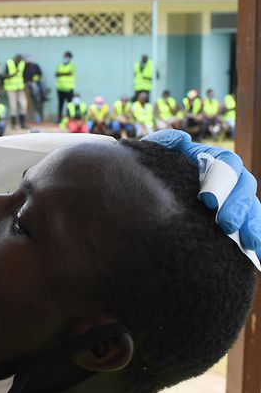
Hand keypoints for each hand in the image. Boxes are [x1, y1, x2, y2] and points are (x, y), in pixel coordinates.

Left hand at [142, 129, 260, 250]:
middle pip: (244, 187)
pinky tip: (257, 254)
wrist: (142, 195)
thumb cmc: (150, 170)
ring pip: (251, 209)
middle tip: (226, 225)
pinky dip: (254, 238)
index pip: (227, 164)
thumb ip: (164, 143)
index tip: (207, 201)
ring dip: (253, 225)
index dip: (222, 181)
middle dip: (239, 207)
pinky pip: (248, 227)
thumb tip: (182, 138)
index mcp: (212, 158)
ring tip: (250, 243)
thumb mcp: (152, 154)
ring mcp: (231, 199)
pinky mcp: (230, 220)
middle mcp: (227, 178)